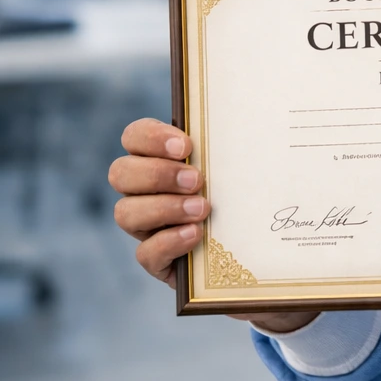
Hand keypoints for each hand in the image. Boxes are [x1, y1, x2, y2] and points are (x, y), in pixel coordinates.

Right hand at [109, 117, 316, 333]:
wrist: (259, 251)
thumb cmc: (246, 195)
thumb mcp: (242, 168)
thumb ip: (237, 146)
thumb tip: (261, 119)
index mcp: (159, 158)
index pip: (134, 137)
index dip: (151, 138)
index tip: (187, 146)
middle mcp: (144, 191)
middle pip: (120, 172)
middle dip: (157, 174)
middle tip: (197, 180)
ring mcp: (146, 227)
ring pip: (125, 213)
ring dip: (164, 207)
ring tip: (202, 209)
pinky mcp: (157, 261)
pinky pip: (145, 253)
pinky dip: (169, 242)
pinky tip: (196, 235)